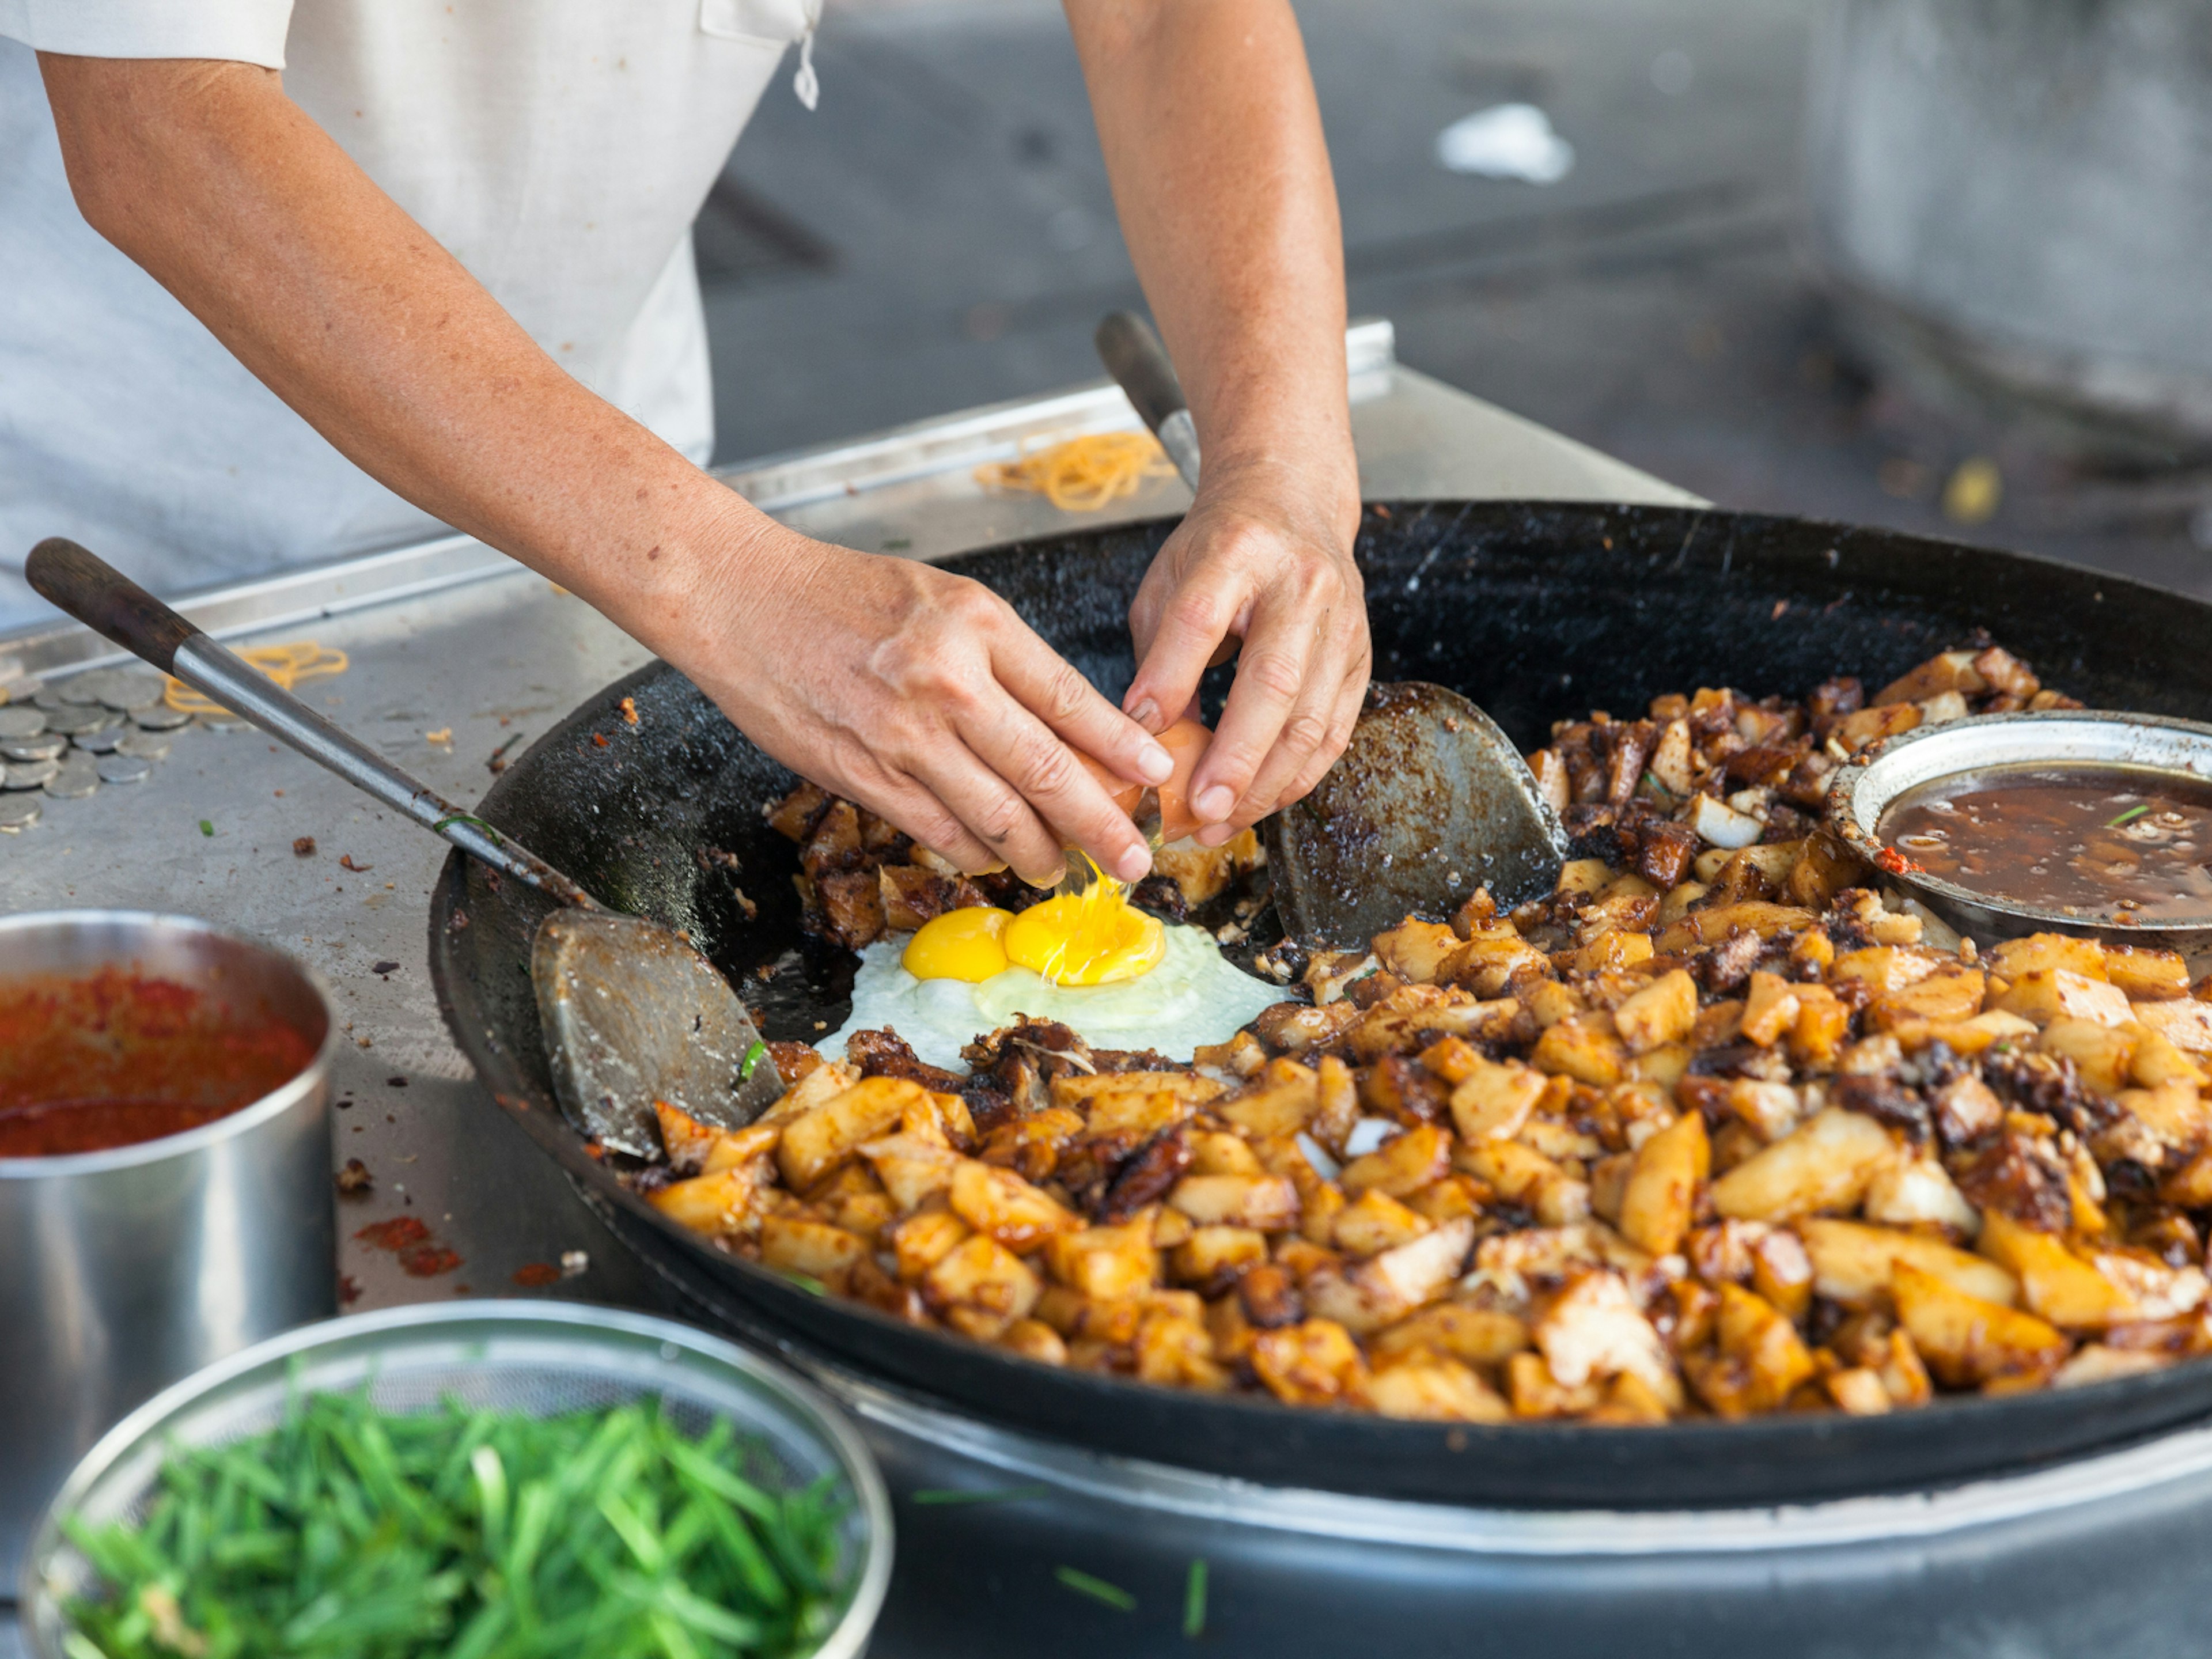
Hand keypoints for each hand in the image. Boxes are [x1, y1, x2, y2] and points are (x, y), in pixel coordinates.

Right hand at [676, 529, 1173, 887]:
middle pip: (1047, 769)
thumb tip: (1067, 728)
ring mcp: (903, 733)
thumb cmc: (842, 594)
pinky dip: (975, 852)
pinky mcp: (862, 773)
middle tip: (1134, 860)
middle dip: (1101, 825)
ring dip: (1040, 852)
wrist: (741, 598)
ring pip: (997, 815)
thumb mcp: (942, 598)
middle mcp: (947, 679)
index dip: (1121, 748)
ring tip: (1064, 868)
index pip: (1070, 698)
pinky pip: (938, 831)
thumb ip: (1002, 657)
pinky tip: (995, 858)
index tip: (1156, 776)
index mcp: (977, 623)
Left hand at [1122, 468, 1368, 845]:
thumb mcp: (1170, 581)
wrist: (1293, 503)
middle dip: (1234, 755)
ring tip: (1219, 824)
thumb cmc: (1219, 550)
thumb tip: (1143, 740)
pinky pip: (1334, 733)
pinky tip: (1259, 805)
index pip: (1201, 617)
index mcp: (1238, 550)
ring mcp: (1341, 623)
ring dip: (1264, 784)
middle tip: (1198, 809)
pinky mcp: (1360, 658)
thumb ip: (1157, 654)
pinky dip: (1297, 778)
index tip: (1137, 735)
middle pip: (1272, 679)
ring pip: (1311, 719)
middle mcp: (1300, 584)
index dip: (1169, 679)